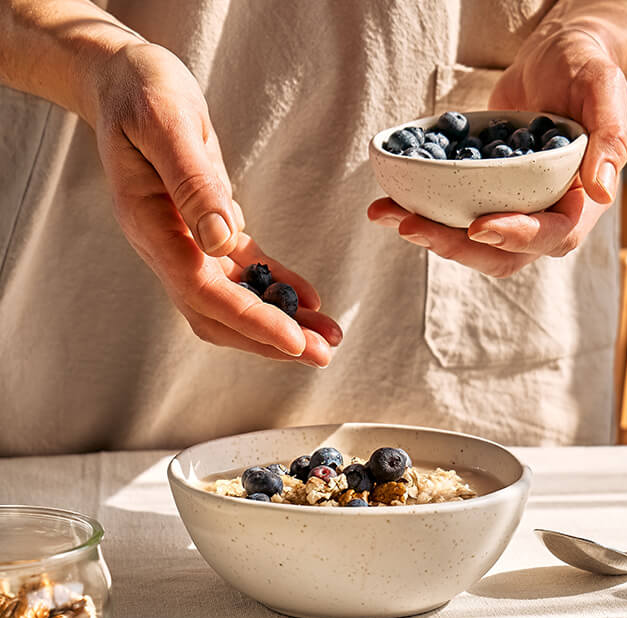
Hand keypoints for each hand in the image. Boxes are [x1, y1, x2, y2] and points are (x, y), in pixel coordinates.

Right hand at [87, 43, 340, 365]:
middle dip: (270, 338)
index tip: (294, 340)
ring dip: (279, 319)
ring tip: (328, 336)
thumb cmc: (142, 92)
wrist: (124, 79)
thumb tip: (221, 240)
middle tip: (323, 354)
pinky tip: (310, 298)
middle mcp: (165, 244)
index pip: (202, 291)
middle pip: (218, 311)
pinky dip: (276, 285)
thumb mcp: (167, 125)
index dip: (250, 320)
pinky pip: (244, 268)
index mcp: (150, 225)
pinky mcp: (206, 225)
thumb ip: (192, 183)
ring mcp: (184, 240)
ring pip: (233, 298)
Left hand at [368, 28, 626, 276]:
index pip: (554, 235)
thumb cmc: (588, 68)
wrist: (557, 56)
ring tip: (388, 214)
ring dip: (431, 234)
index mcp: (581, 202)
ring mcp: (513, 207)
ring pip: (472, 241)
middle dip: (457, 247)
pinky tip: (387, 201)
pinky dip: (421, 210)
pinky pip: (454, 213)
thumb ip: (611, 137)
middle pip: (504, 253)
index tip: (478, 226)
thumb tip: (601, 190)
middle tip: (412, 227)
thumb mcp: (606, 90)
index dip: (517, 236)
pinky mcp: (484, 193)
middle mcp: (547, 214)